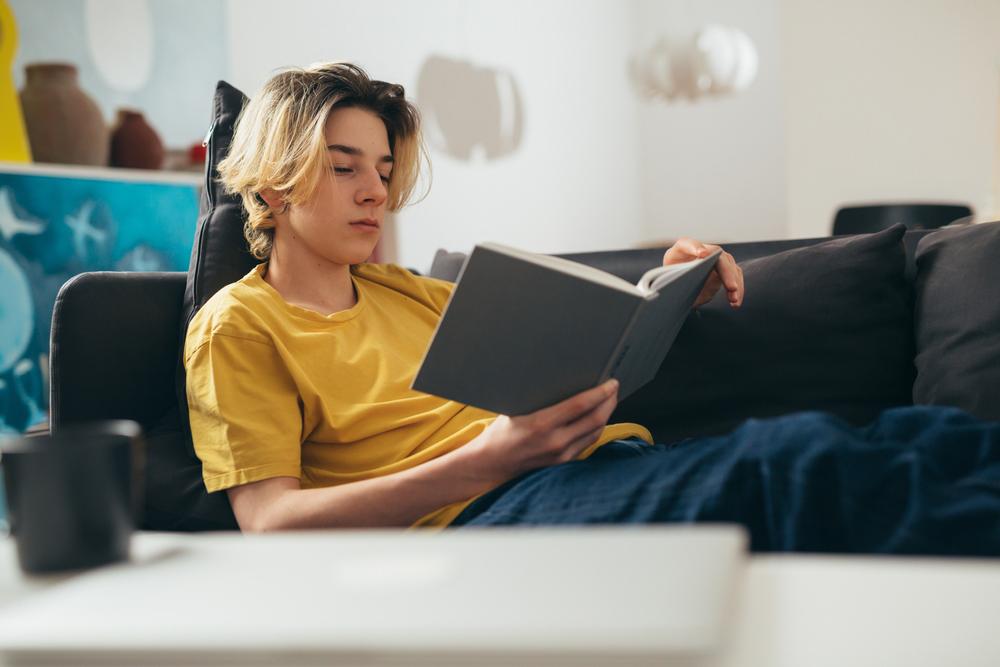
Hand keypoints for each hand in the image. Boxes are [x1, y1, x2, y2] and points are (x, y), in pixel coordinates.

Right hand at [465, 379, 619, 483]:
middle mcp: (555, 442)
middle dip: (609, 401)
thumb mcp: (516, 408)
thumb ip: (540, 397)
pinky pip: (588, 442)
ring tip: (609, 399)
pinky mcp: (563, 462)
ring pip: (596, 432)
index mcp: (541, 424)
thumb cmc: (501, 431)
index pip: (581, 405)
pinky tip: (598, 416)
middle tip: (614, 387)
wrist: (492, 463)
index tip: (611, 382)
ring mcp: (561, 455)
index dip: (601, 392)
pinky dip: (596, 427)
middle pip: (595, 419)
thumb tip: (564, 376)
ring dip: (606, 414)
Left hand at [663, 238, 743, 307]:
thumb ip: (673, 281)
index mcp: (682, 249)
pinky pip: (735, 277)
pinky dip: (737, 290)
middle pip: (717, 255)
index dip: (695, 248)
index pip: (688, 245)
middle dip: (725, 271)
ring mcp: (716, 259)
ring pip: (730, 266)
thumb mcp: (668, 279)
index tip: (702, 255)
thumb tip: (678, 294)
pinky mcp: (725, 270)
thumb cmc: (672, 278)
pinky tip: (735, 303)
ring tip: (733, 299)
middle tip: (730, 286)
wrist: (680, 281)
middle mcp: (702, 250)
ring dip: (734, 283)